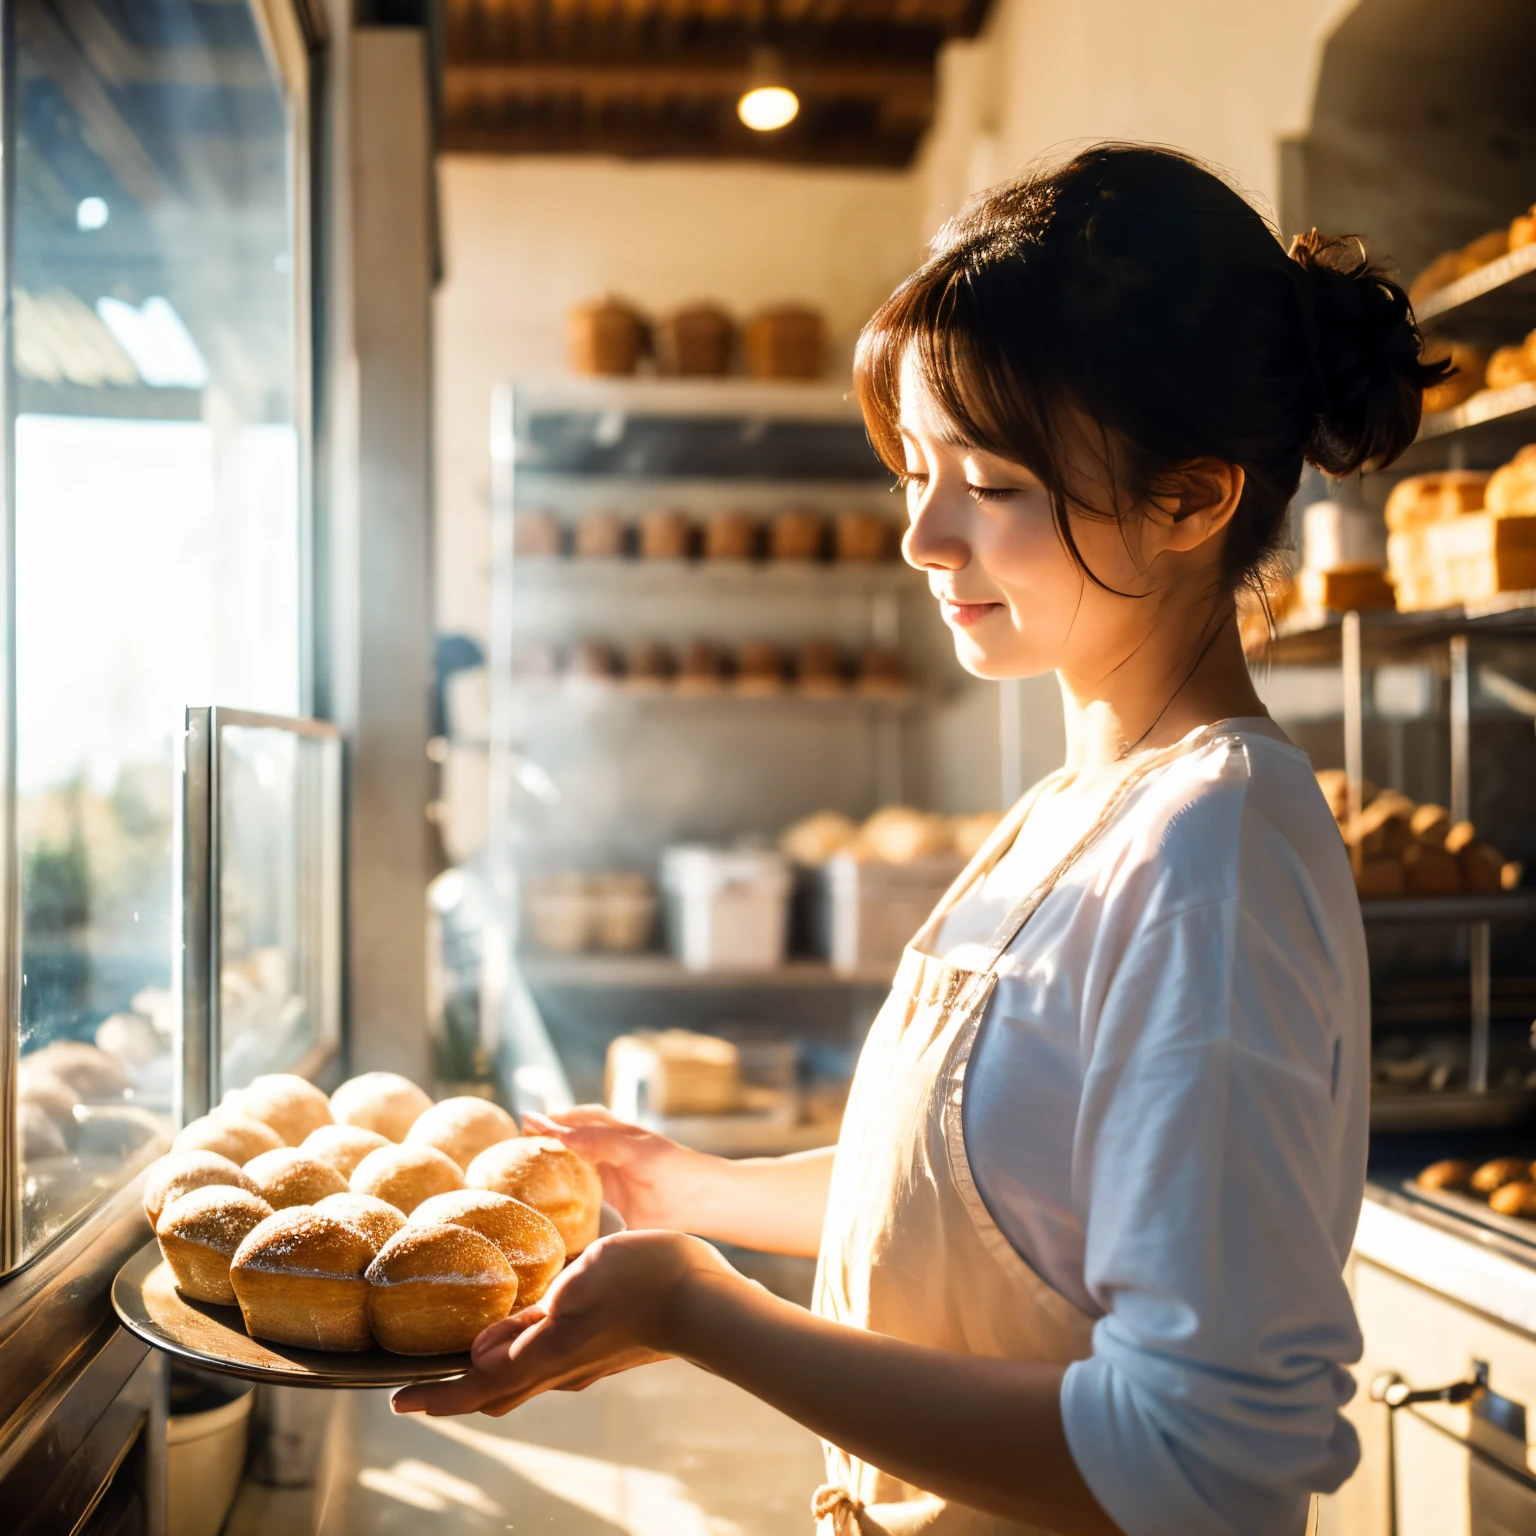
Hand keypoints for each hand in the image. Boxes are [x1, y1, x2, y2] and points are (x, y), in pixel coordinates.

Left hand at [390, 1229, 735, 1416]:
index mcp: (547, 1356)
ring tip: (471, 1345)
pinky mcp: (602, 1347)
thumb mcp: (580, 1285)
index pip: (477, 1389)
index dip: (435, 1397)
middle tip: (424, 1376)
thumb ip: (530, 1320)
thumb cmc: (642, 1281)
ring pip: (521, 1376)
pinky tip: (527, 1321)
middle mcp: (559, 1368)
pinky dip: (522, 1348)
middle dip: (457, 1389)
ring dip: (489, 1369)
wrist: (704, 1299)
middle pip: (494, 1391)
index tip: (398, 1399)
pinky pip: (547, 1357)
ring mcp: (584, 1362)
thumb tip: (480, 1352)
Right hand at [522, 1105, 707, 1229]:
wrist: (699, 1202)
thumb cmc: (672, 1166)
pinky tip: (546, 1210)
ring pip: (571, 1175)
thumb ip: (598, 1142)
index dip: (552, 1122)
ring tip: (522, 1177)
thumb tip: (559, 1135)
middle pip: (568, 1148)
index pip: (575, 1123)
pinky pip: (580, 1204)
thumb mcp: (633, 1148)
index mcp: (612, 1134)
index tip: (526, 1122)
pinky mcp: (608, 1209)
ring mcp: (606, 1182)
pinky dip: (564, 1205)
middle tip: (515, 1150)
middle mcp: (605, 1155)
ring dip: (550, 1175)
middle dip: (545, 1147)